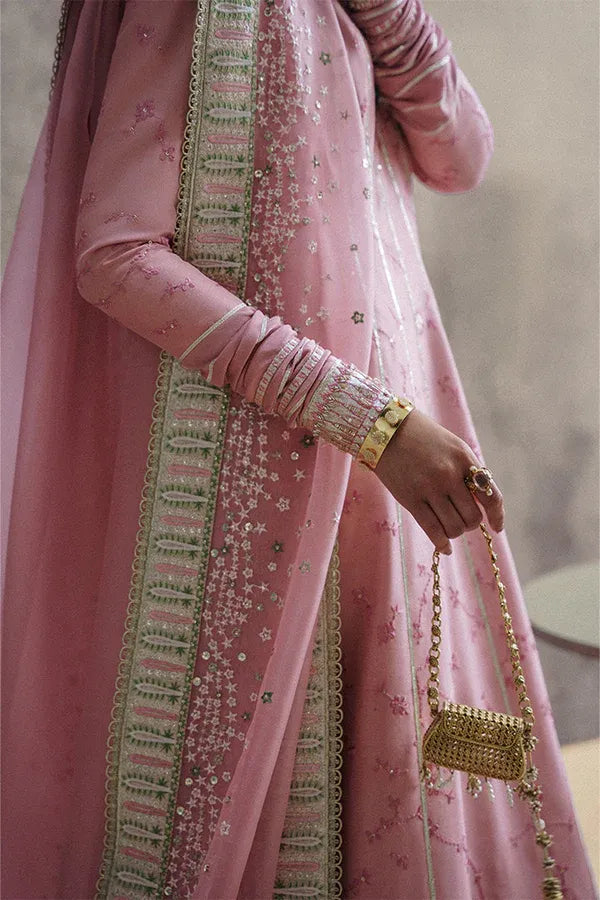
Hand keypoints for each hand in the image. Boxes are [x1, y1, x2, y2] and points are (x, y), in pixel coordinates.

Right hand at [374, 409, 503, 554]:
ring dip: (455, 531)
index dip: (497, 516)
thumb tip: (481, 504)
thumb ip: (468, 471)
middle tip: (462, 519)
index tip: (497, 526)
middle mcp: (449, 475)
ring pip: (454, 527)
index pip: (491, 495)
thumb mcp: (453, 447)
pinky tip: (445, 547)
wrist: (386, 430)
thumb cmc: (423, 438)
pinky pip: (433, 530)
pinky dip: (442, 543)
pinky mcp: (410, 499)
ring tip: (449, 526)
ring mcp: (429, 488)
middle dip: (470, 523)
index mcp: (464, 459)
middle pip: (472, 517)